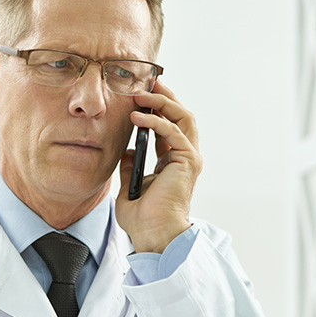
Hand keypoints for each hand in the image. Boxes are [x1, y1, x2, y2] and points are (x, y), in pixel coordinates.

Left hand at [115, 80, 201, 253]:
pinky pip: (173, 132)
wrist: (152, 234)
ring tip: (140, 94)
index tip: (141, 93)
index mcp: (172, 161)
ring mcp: (188, 158)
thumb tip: (127, 151)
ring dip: (161, 103)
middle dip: (164, 96)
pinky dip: (155, 122)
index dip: (157, 108)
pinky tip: (137, 117)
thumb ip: (130, 165)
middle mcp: (184, 157)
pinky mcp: (187, 161)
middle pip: (180, 115)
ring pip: (182, 118)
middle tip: (147, 82)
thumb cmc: (142, 217)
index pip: (169, 126)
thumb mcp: (130, 185)